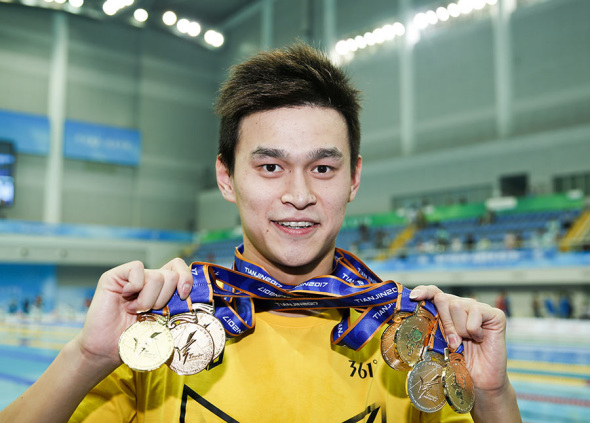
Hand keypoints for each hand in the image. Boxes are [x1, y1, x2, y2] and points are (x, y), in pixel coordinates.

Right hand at [74, 258, 192, 370]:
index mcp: (160, 287)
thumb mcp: (163, 322)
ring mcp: (130, 276)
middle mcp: (147, 278)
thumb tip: (191, 297)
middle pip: (171, 275)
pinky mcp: (115, 276)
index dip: (186, 278)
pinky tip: (125, 301)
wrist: (108, 349)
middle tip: (148, 312)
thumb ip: (175, 306)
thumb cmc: (135, 338)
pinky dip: (135, 288)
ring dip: (148, 300)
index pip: (178, 267)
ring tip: (134, 310)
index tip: (183, 296)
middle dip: (164, 298)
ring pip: (157, 276)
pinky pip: (136, 269)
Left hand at [409, 285, 508, 394]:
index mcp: (448, 311)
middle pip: (443, 299)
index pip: (434, 292)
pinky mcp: (495, 314)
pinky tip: (480, 339)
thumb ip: (433, 325)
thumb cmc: (459, 362)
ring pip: (457, 306)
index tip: (413, 297)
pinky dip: (474, 330)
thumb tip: (419, 311)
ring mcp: (479, 308)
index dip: (424, 291)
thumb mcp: (440, 342)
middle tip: (453, 341)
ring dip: (460, 329)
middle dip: (444, 322)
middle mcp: (463, 305)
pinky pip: (476, 313)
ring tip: (467, 341)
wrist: (480, 380)